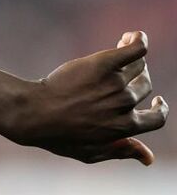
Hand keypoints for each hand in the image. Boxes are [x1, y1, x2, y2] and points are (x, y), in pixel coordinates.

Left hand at [4, 31, 167, 163]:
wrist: (33, 113)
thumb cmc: (57, 135)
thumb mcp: (89, 152)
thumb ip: (120, 151)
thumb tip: (149, 158)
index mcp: (124, 127)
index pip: (157, 118)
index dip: (160, 109)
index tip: (157, 101)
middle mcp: (124, 104)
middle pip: (144, 85)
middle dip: (137, 79)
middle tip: (122, 72)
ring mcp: (115, 83)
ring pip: (137, 67)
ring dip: (135, 60)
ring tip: (122, 49)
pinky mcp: (104, 64)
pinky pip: (135, 49)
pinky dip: (139, 41)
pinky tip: (134, 36)